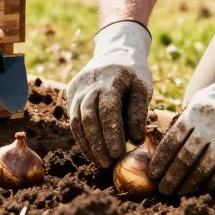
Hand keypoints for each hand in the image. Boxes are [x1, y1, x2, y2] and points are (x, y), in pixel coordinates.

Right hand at [65, 20, 153, 166]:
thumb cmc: (134, 74)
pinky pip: (73, 118)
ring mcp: (77, 87)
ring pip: (77, 120)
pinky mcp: (70, 92)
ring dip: (87, 144)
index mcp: (111, 78)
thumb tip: (135, 139)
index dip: (112, 132)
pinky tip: (92, 151)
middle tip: (108, 163)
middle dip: (97, 143)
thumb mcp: (143, 87)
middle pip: (89, 116)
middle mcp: (90, 82)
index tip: (118, 153)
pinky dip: (81, 137)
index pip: (108, 109)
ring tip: (100, 161)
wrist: (115, 52)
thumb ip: (139, 112)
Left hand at [150, 51, 214, 193]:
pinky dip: (210, 182)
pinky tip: (200, 187)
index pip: (173, 141)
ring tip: (179, 191)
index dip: (161, 160)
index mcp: (196, 112)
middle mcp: (211, 125)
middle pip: (186, 157)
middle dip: (171, 176)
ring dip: (188, 183)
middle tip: (163, 189)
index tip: (153, 174)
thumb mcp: (198, 103)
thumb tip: (162, 149)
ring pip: (203, 167)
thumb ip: (183, 122)